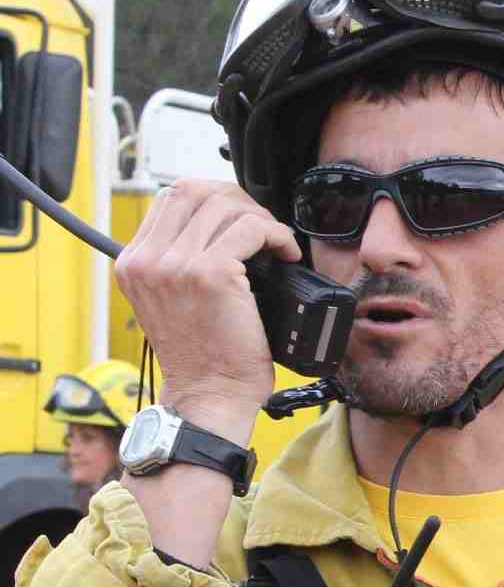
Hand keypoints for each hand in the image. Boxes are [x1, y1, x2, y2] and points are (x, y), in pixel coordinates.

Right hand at [113, 179, 302, 443]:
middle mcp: (147, 261)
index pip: (170, 198)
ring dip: (260, 219)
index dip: (213, 198)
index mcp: (134, 263)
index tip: (241, 218)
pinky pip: (251, 229)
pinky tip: (286, 254)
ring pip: (224, 206)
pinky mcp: (210, 275)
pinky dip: (276, 235)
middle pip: (193, 191)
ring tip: (276, 244)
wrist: (210, 395)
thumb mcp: (174, 301)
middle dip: (237, 200)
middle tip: (263, 227)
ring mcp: (175, 266)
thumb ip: (181, 262)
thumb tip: (223, 225)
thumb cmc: (204, 356)